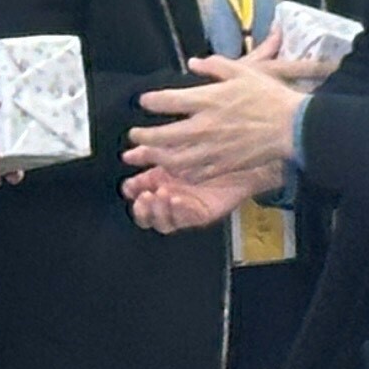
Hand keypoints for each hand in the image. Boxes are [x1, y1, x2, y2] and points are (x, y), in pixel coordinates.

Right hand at [125, 160, 265, 232]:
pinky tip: (177, 199)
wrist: (240, 153)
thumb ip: (150, 152)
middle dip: (142, 208)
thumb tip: (128, 155)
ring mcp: (186, 208)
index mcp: (160, 181)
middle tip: (144, 196)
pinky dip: (180, 210)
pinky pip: (187, 219)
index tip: (130, 186)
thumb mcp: (175, 146)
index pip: (138, 194)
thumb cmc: (210, 147)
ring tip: (161, 195)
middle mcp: (171, 197)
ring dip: (159, 210)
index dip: (132, 193)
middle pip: (147, 215)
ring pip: (164, 222)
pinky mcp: (202, 213)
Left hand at [128, 50, 313, 188]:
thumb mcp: (242, 71)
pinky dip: (180, 172)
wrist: (293, 126)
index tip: (144, 102)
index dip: (150, 101)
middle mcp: (204, 126)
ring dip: (155, 158)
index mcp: (208, 100)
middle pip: (163, 135)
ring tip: (146, 155)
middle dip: (143, 137)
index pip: (167, 101)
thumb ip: (214, 66)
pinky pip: (194, 173)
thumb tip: (192, 63)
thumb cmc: (269, 96)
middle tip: (134, 136)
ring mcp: (212, 149)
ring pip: (173, 159)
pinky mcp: (222, 166)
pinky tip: (174, 169)